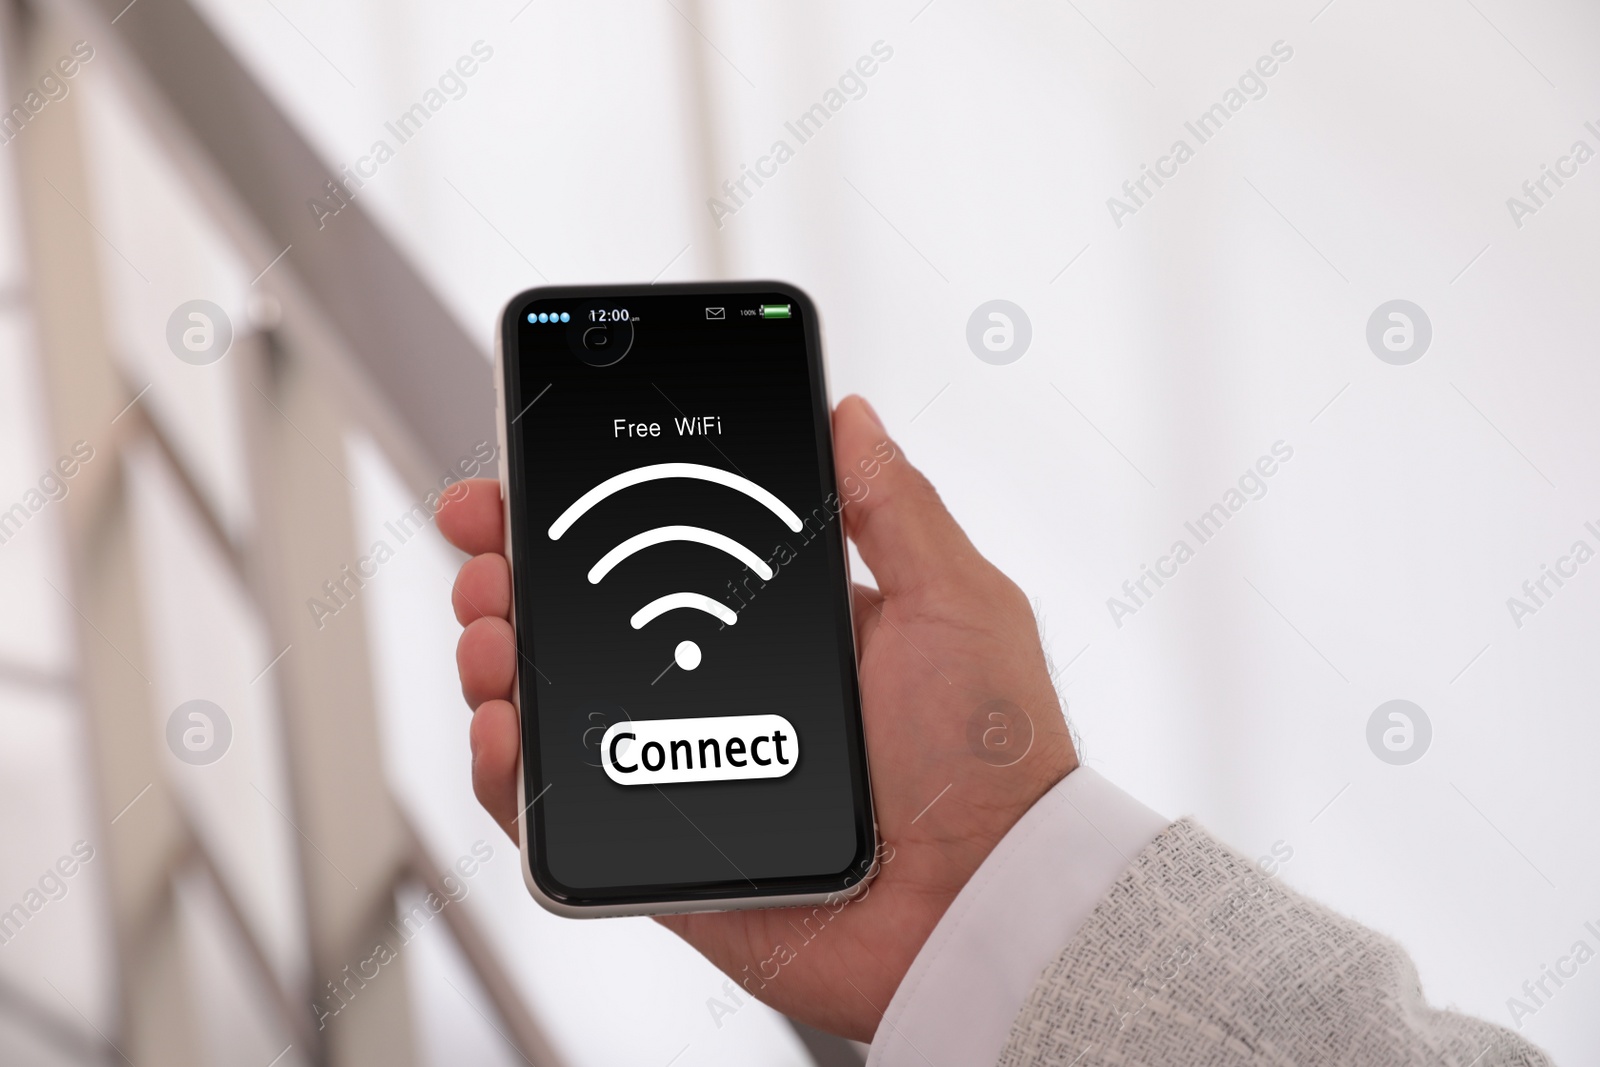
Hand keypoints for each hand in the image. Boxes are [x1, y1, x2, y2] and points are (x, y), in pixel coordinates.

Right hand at [439, 395, 1077, 1041]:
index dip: (594, 509)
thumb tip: (851, 415)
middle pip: (586, 614)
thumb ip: (895, 507)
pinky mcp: (654, 844)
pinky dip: (505, 768)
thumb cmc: (990, 763)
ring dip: (497, 650)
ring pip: (554, 697)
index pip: (664, 549)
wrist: (981, 905)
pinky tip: (505, 722)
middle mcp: (723, 686)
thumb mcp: (956, 602)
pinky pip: (556, 806)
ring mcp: (680, 762)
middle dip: (517, 565)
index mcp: (783, 625)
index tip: (541, 473)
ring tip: (491, 626)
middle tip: (490, 543)